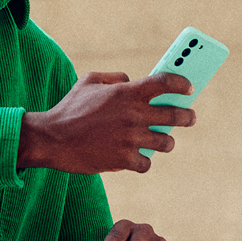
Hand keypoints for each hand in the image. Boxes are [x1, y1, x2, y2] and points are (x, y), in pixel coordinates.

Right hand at [17, 71, 194, 173]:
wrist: (51, 139)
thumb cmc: (69, 108)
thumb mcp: (89, 81)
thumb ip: (115, 78)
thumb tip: (132, 81)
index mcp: (126, 92)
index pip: (166, 82)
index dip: (182, 84)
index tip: (189, 88)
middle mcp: (133, 114)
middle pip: (175, 115)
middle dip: (187, 116)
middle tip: (190, 117)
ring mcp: (130, 138)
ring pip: (166, 142)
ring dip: (167, 141)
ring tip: (164, 140)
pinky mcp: (124, 159)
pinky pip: (147, 162)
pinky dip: (144, 161)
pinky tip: (139, 158)